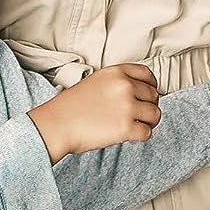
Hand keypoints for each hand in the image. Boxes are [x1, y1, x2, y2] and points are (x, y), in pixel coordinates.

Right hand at [27, 64, 160, 163]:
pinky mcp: (125, 128)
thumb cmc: (70, 107)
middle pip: (153, 96)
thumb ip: (118, 83)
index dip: (151, 86)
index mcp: (117, 72)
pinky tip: (129, 136)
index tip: (147, 96)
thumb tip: (139, 93)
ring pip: (155, 115)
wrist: (54, 125)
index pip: (147, 75)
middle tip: (137, 116)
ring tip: (135, 126)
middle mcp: (125, 87)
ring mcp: (127, 107)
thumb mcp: (95, 82)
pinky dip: (141, 137)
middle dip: (148, 106)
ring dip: (148, 122)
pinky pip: (147, 133)